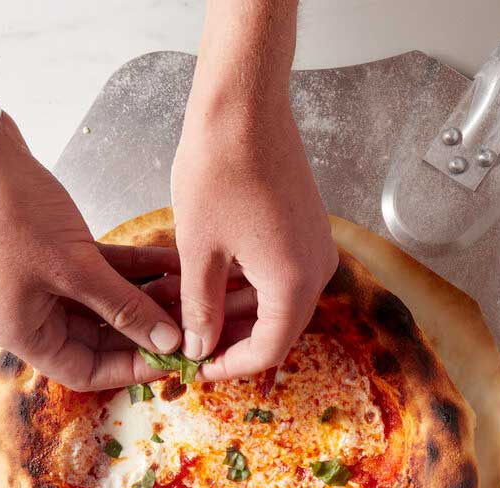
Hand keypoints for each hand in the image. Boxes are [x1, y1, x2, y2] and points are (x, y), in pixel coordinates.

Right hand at [0, 114, 183, 389]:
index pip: (86, 372)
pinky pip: (106, 272)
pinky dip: (137, 269)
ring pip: (108, 303)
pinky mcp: (56, 254)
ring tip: (191, 293)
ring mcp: (44, 283)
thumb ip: (126, 308)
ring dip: (149, 298)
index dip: (132, 370)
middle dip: (147, 331)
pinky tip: (173, 263)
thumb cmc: (11, 213)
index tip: (174, 358)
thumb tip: (169, 342)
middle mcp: (32, 314)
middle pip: (102, 340)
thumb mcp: (76, 268)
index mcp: (24, 332)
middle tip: (192, 327)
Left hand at [171, 88, 336, 380]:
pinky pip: (279, 274)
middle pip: (276, 328)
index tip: (193, 371)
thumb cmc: (220, 169)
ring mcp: (315, 248)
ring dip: (233, 311)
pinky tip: (207, 283)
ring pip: (275, 301)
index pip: (268, 350)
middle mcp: (317, 271)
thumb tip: (197, 348)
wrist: (245, 105)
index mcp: (294, 284)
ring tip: (183, 312)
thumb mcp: (199, 250)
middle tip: (183, 343)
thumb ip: (200, 308)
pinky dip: (245, 285)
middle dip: (228, 339)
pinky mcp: (306, 229)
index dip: (228, 366)